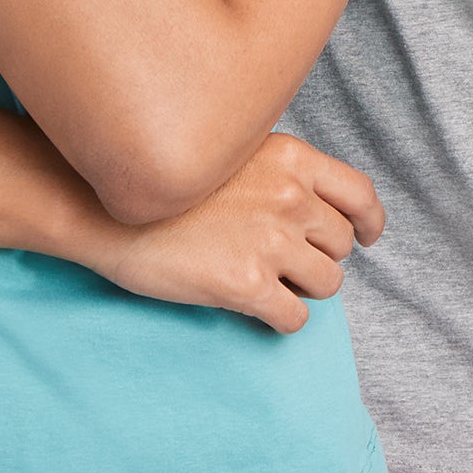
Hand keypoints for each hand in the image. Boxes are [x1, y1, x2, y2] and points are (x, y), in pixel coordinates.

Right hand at [97, 133, 384, 332]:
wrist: (103, 209)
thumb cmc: (163, 183)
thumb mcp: (230, 152)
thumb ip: (277, 173)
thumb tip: (313, 208)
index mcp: (289, 158)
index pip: (359, 194)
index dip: (369, 222)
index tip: (367, 238)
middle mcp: (289, 196)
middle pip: (342, 245)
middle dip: (318, 257)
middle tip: (280, 260)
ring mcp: (270, 241)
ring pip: (326, 284)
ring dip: (301, 289)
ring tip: (261, 281)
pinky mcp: (247, 285)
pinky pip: (295, 319)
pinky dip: (279, 320)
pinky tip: (252, 308)